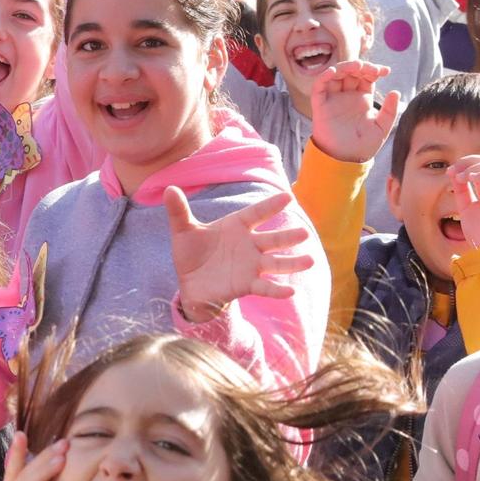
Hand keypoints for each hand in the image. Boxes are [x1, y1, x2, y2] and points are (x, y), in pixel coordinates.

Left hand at [166, 188, 314, 322]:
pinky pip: (265, 287)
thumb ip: (178, 211)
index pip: (256, 213)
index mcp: (236, 226)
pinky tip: (290, 292)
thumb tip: (169, 188)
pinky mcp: (247, 284)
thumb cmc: (191, 253)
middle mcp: (249, 245)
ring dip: (292, 263)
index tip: (287, 197)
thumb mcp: (183, 231)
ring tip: (310, 261)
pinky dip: (277, 290)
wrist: (190, 282)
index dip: (270, 206)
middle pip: (273, 239)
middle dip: (288, 237)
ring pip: (276, 263)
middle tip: (304, 233)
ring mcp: (251, 266)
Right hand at [308, 60, 399, 163]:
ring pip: (335, 75)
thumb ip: (390, 111)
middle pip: (351, 72)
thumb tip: (395, 92)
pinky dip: (324, 76)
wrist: (345, 159)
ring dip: (345, 66)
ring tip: (356, 66)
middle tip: (371, 68)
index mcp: (362, 98)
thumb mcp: (382, 128)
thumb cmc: (364, 146)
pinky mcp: (320, 104)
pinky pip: (319, 86)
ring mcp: (333, 99)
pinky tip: (334, 72)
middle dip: (361, 66)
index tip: (385, 71)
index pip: (366, 77)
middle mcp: (347, 96)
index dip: (374, 70)